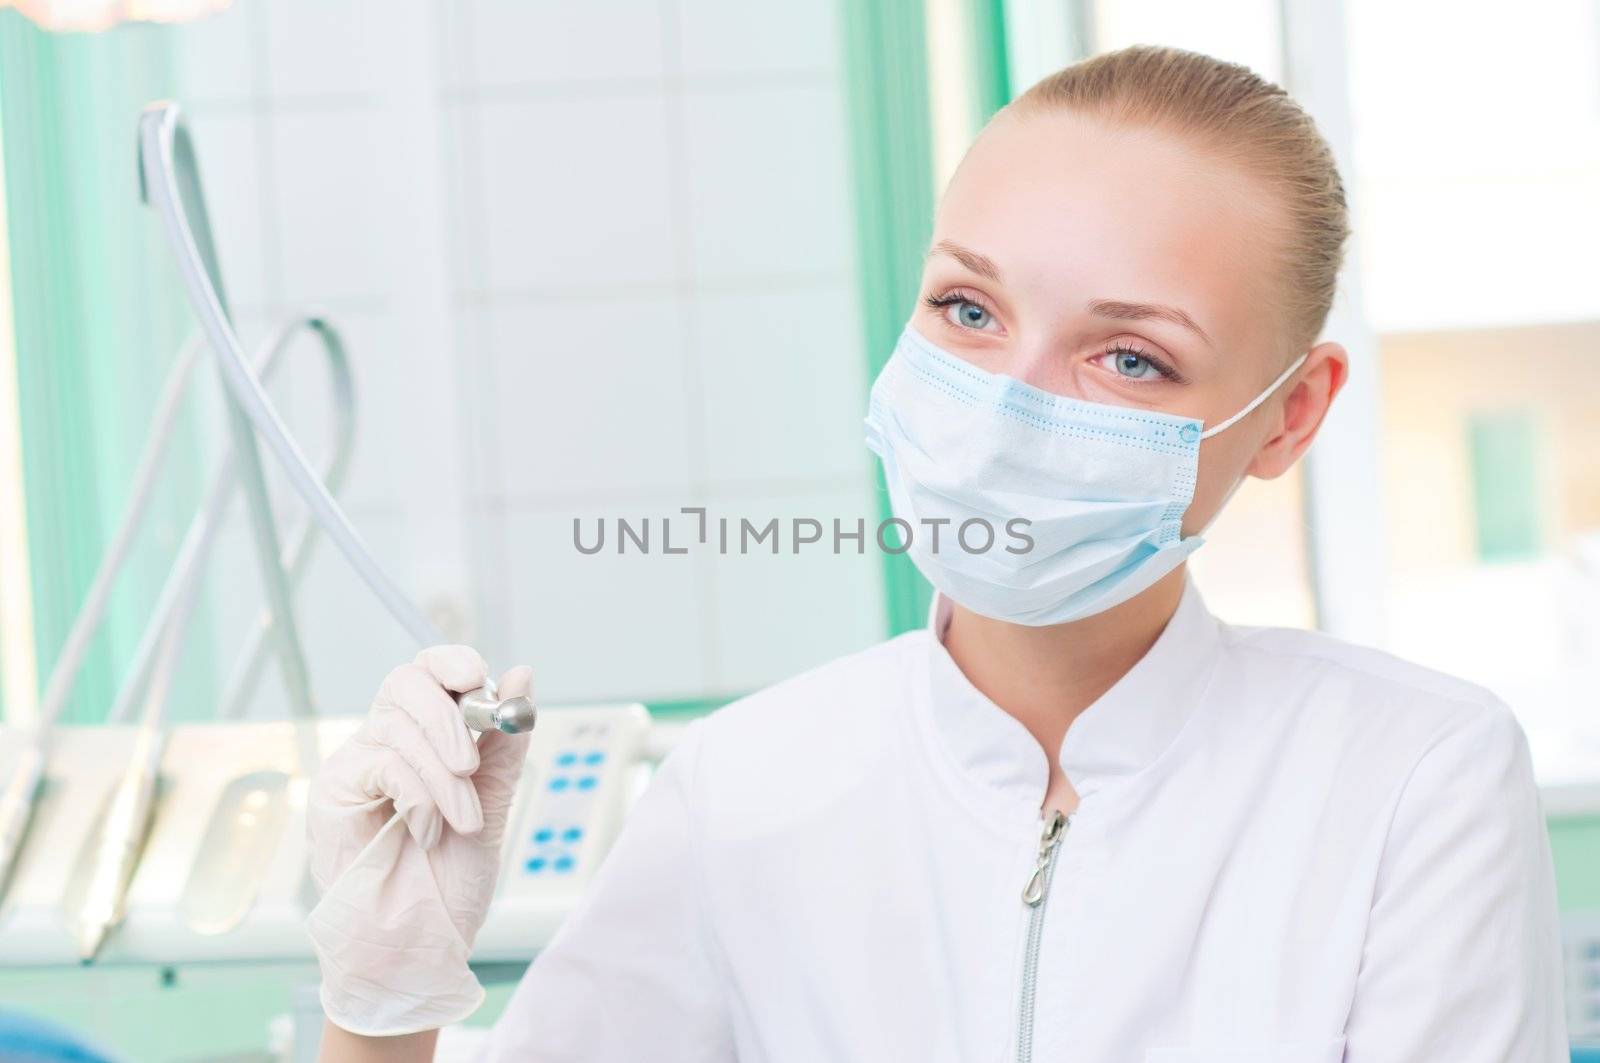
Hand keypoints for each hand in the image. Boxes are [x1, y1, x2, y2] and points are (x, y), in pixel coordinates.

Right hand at [306, 646, 532, 1036]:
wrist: (420, 941)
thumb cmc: (450, 879)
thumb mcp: (494, 800)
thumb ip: (505, 741)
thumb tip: (522, 673)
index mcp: (425, 736)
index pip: (429, 670)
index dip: (453, 661)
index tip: (480, 678)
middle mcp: (386, 741)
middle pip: (405, 682)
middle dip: (448, 717)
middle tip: (472, 765)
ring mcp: (357, 763)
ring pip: (399, 728)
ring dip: (444, 777)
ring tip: (462, 822)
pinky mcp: (335, 790)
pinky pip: (383, 763)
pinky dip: (418, 797)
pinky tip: (426, 832)